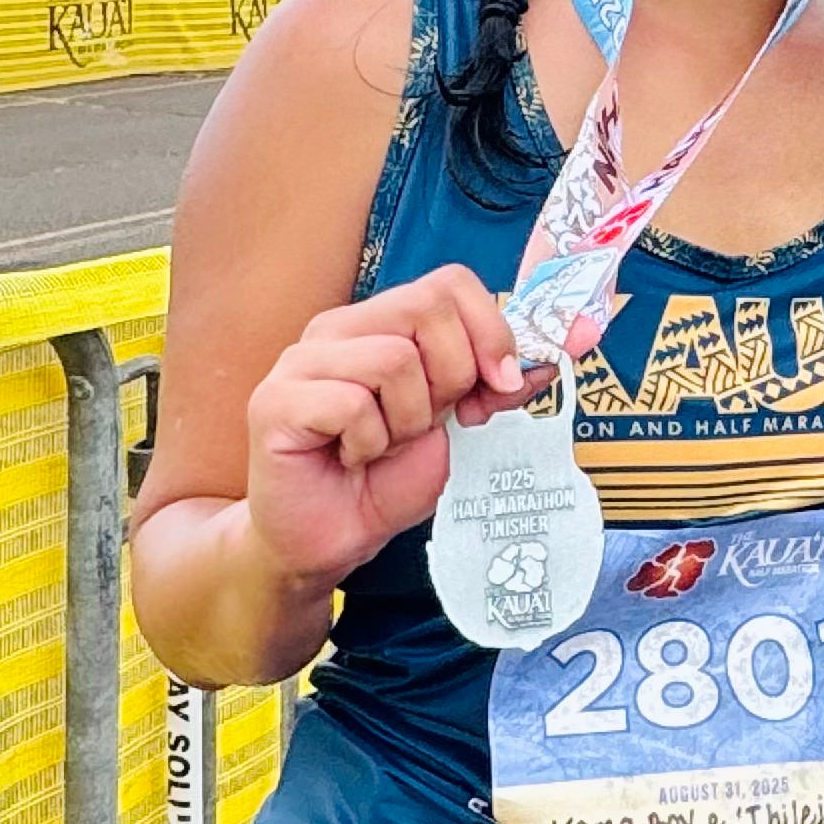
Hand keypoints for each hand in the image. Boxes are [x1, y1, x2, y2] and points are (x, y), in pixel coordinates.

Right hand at [240, 264, 539, 590]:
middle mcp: (337, 329)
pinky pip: (352, 405)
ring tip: (382, 445)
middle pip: (428, 308)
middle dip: (452, 378)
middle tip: (425, 425)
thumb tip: (548, 359)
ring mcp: (300, 361)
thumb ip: (494, 386)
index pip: (450, 283)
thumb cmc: (386, 480)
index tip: (498, 388)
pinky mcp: (275, 402)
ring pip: (393, 359)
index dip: (490, 332)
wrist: (332, 540)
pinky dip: (368, 443)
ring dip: (407, 420)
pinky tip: (351, 458)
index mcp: (380, 322)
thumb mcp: (459, 427)